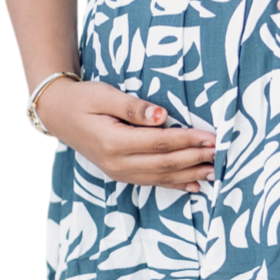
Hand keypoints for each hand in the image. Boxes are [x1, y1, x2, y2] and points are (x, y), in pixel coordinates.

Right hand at [33, 79, 215, 190]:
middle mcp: (116, 163)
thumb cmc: (83, 99)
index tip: (211, 136)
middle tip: (221, 153)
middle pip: (164, 164)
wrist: (58, 114)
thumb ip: (133, 106)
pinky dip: (175, 184)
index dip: (188, 140)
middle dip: (195, 158)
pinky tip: (194, 185)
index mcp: (113, 142)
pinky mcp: (120, 174)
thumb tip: (162, 115)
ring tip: (215, 170)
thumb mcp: (105, 94)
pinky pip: (152, 182)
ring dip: (190, 174)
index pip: (159, 143)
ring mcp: (118, 172)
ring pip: (161, 177)